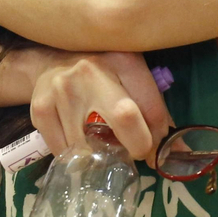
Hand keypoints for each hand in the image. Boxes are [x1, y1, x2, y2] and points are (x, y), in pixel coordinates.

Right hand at [30, 51, 173, 162]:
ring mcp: (63, 90)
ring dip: (100, 155)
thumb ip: (154, 111)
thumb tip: (177, 155)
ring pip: (91, 146)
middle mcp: (91, 71)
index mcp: (123, 60)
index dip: (157, 137)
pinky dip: (75, 156)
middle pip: (125, 117)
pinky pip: (64, 152)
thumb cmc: (102, 72)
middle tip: (131, 149)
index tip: (152, 145)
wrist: (50, 60)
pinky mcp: (40, 109)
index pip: (152, 108)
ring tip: (101, 143)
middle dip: (136, 146)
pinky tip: (78, 142)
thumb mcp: (132, 78)